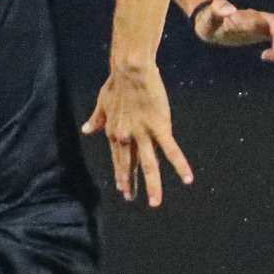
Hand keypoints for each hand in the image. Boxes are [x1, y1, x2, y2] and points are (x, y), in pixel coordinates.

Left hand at [83, 62, 193, 207]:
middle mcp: (125, 137)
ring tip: (155, 203)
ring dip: (152, 186)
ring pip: (148, 166)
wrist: (130, 70)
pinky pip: (170, 150)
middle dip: (130, 183)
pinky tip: (187, 179)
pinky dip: (180, 165)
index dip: (120, 173)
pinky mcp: (160, 127)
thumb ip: (95, 119)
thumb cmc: (116, 83)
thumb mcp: (102, 103)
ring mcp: (142, 134)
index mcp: (113, 132)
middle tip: (131, 199)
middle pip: (129, 165)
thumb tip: (85, 129)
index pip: (118, 158)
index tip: (121, 187)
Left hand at [193, 0, 273, 60]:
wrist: (210, 18)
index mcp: (253, 17)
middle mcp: (264, 19)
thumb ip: (216, 11)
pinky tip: (268, 55)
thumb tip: (231, 10)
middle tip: (265, 57)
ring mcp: (267, 24)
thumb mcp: (208, 18)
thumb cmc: (208, 20)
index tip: (264, 55)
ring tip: (272, 57)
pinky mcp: (266, 31)